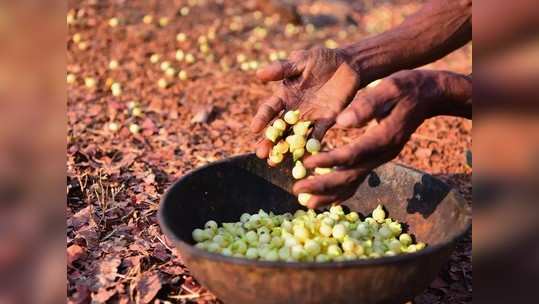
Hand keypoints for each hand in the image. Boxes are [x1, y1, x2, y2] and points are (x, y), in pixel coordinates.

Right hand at [250, 47, 360, 159]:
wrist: (347, 64)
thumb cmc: (321, 58)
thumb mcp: (302, 60)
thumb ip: (282, 69)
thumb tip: (259, 74)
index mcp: (285, 94)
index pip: (270, 109)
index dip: (262, 118)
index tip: (254, 129)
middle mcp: (294, 109)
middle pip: (278, 128)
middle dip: (269, 141)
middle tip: (261, 154)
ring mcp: (309, 117)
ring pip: (293, 136)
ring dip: (284, 149)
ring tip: (274, 163)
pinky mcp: (325, 121)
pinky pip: (316, 136)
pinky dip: (310, 147)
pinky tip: (304, 159)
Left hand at [293, 69, 470, 207]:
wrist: (429, 96)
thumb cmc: (406, 87)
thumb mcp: (389, 88)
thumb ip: (367, 104)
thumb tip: (341, 122)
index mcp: (384, 137)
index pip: (353, 154)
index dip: (329, 161)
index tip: (306, 163)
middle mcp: (383, 153)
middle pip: (351, 175)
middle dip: (323, 185)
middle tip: (297, 190)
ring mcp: (381, 158)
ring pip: (354, 183)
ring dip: (330, 194)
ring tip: (306, 202)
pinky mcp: (377, 158)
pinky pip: (358, 179)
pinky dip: (341, 191)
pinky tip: (326, 199)